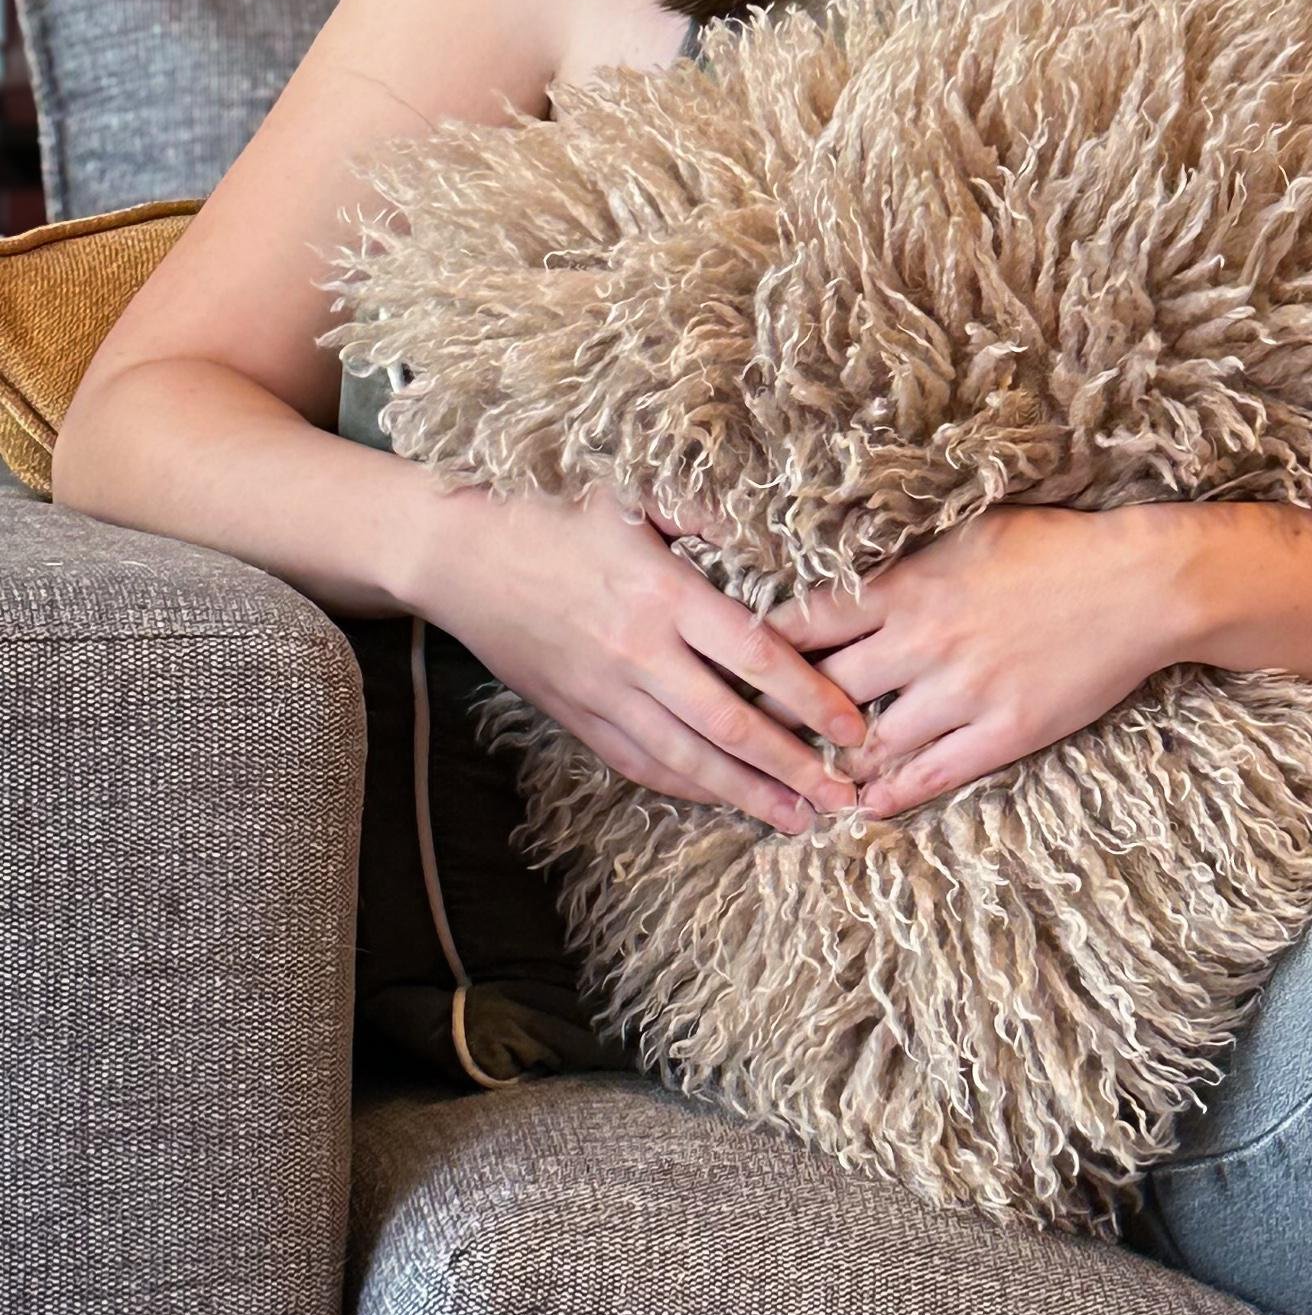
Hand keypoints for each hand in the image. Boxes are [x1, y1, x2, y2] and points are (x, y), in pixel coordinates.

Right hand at [412, 480, 868, 835]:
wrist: (456, 552)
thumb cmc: (550, 511)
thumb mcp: (634, 495)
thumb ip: (708, 515)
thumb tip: (776, 535)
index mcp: (661, 594)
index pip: (754, 657)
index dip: (809, 696)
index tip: (853, 726)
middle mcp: (636, 654)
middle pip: (729, 725)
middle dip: (793, 766)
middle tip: (844, 796)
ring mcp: (602, 692)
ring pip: (685, 759)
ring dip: (746, 794)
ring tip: (798, 818)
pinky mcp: (574, 714)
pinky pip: (638, 763)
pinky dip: (685, 787)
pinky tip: (722, 800)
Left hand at [749, 502, 1187, 817]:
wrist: (1141, 583)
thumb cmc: (1056, 545)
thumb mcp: (968, 531)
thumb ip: (907, 558)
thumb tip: (855, 567)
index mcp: (908, 587)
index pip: (805, 622)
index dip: (759, 648)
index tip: (729, 663)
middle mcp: (923, 642)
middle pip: (824, 690)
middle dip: (782, 714)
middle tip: (749, 732)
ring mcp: (963, 693)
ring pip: (871, 743)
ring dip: (835, 762)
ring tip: (805, 776)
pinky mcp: (1004, 732)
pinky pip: (931, 775)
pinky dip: (891, 794)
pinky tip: (865, 806)